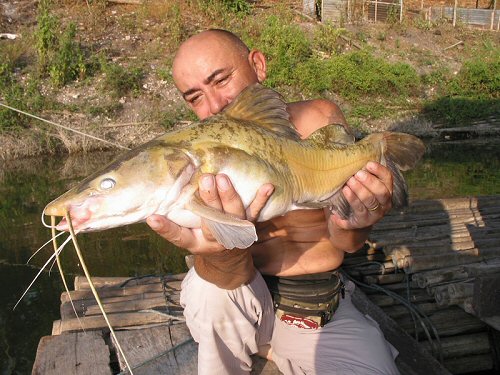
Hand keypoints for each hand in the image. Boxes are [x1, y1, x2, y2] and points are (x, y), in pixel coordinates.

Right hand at [146, 174, 273, 253]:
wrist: (229, 263)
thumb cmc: (203, 242)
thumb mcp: (188, 236)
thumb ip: (175, 224)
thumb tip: (152, 207)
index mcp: (196, 243)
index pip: (179, 237)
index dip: (166, 229)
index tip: (153, 218)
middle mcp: (215, 240)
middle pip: (212, 222)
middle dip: (209, 201)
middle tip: (205, 179)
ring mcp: (234, 233)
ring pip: (232, 216)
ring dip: (229, 197)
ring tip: (223, 178)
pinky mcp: (249, 226)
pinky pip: (256, 212)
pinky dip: (261, 199)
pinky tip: (268, 186)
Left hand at [331, 161, 392, 229]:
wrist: (350, 221)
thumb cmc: (356, 196)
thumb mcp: (362, 185)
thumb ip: (362, 175)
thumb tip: (353, 160)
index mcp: (386, 190)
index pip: (388, 178)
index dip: (379, 170)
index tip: (368, 164)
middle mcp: (385, 203)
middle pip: (381, 191)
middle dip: (369, 181)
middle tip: (357, 174)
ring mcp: (376, 214)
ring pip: (371, 201)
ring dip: (359, 190)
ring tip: (349, 182)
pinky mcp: (364, 221)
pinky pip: (359, 209)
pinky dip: (352, 199)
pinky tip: (345, 191)